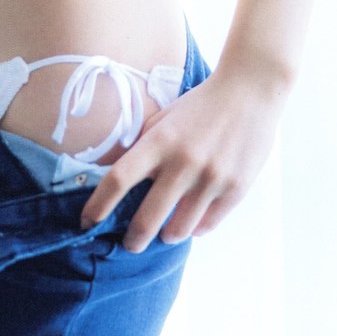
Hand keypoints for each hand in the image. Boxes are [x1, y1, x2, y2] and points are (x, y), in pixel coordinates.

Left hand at [78, 65, 286, 253]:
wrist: (250, 91)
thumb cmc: (201, 105)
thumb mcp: (165, 117)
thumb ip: (144, 146)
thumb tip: (119, 179)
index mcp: (160, 140)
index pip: (118, 179)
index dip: (97, 206)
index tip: (86, 222)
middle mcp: (184, 162)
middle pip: (147, 218)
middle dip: (133, 239)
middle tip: (130, 244)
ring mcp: (212, 178)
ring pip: (179, 230)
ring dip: (168, 235)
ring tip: (166, 231)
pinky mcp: (236, 188)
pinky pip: (207, 225)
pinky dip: (196, 227)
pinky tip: (193, 219)